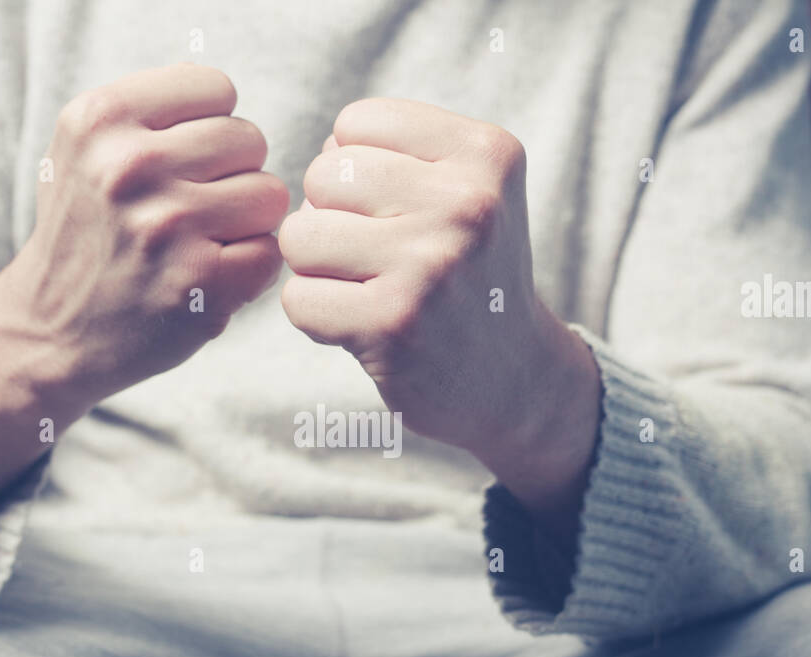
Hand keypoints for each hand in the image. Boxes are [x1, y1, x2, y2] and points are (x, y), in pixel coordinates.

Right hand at [0, 64, 286, 517]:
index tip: (182, 162)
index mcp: (100, 120)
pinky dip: (249, 267)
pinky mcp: (202, 283)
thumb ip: (150, 113)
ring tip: (200, 241)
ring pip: (270, 194)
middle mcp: (132, 166)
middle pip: (249, 140)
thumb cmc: (84, 234)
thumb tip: (226, 97)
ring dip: (247, 221)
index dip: (210, 126)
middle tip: (190, 210)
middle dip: (232, 173)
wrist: (50, 332)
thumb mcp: (86, 151)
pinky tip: (206, 277)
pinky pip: (270, 251)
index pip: (216, 88)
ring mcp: (169, 226)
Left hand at [278, 98, 599, 526]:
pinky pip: (298, 298)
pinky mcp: (392, 324)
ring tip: (366, 286)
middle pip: (323, 174)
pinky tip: (362, 325)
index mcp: (486, 155)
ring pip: (299, 235)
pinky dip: (316, 316)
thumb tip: (325, 150)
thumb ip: (401, 152)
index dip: (356, 168)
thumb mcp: (471, 191)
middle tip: (375, 255)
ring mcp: (429, 265)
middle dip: (331, 215)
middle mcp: (466, 204)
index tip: (394, 210)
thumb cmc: (470, 274)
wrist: (512, 379)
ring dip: (317, 267)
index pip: (356, 122)